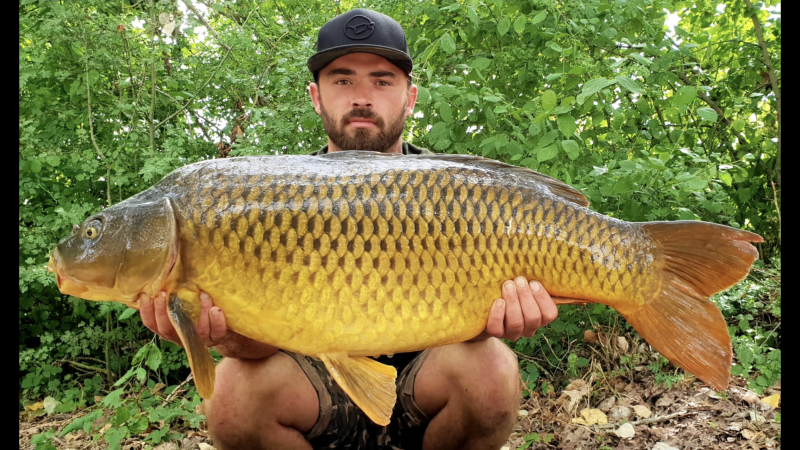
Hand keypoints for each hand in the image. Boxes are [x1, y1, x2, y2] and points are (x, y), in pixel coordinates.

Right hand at [137, 291, 277, 358]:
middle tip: (164, 294)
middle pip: (167, 330)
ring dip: (196, 313)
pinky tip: (216, 309)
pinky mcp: (217, 338)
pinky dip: (216, 321)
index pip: (152, 323)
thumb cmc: (200, 306)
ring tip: (201, 295)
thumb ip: (174, 291)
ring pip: (194, 332)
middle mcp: (182, 336)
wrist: (227, 324)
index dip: (146, 312)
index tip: (146, 295)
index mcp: (170, 327)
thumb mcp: (185, 299)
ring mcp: (199, 339)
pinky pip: (216, 333)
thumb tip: (163, 266)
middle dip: (164, 312)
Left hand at [473, 277, 557, 341]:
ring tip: (508, 285)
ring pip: (516, 324)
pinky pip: (497, 328)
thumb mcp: (522, 287)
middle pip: (533, 318)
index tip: (534, 282)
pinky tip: (498, 301)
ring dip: (513, 302)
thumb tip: (533, 259)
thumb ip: (529, 281)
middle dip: (526, 297)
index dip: (543, 299)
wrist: (487, 309)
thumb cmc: (510, 291)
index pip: (549, 314)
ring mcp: (512, 333)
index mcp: (540, 317)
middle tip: (519, 280)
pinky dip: (498, 314)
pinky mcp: (496, 333)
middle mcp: (528, 329)